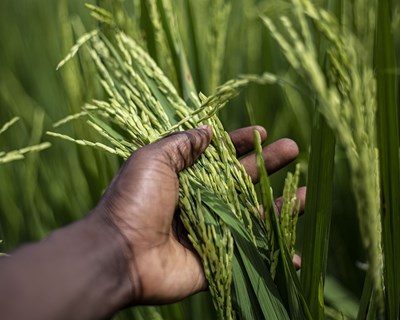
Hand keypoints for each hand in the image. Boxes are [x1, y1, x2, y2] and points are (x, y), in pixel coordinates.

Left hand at [94, 125, 305, 304]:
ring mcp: (211, 229)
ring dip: (279, 206)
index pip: (220, 156)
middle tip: (293, 149)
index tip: (262, 132)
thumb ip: (182, 144)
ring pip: (252, 215)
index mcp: (186, 177)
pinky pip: (250, 253)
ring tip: (307, 194)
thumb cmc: (135, 201)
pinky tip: (295, 252)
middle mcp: (201, 201)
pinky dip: (272, 253)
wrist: (120, 253)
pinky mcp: (217, 257)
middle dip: (268, 164)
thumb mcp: (153, 159)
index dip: (241, 143)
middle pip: (242, 180)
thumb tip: (208, 130)